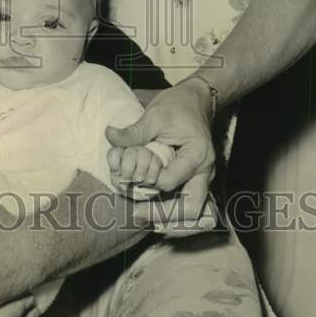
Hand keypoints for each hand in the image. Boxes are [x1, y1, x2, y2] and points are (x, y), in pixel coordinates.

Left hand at [106, 77, 216, 234]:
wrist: (196, 99)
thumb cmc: (177, 106)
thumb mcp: (154, 115)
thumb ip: (134, 131)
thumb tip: (110, 136)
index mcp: (197, 155)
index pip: (170, 181)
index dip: (148, 183)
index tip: (130, 178)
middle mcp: (205, 171)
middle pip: (191, 208)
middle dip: (164, 216)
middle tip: (138, 214)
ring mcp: (203, 177)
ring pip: (193, 209)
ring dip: (170, 217)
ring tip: (142, 215)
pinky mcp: (197, 178)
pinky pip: (189, 201)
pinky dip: (173, 209)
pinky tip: (153, 209)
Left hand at [107, 143, 163, 198]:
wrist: (147, 188)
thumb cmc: (129, 184)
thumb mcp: (120, 184)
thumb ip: (118, 182)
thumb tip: (122, 183)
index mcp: (119, 156)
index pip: (114, 153)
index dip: (114, 164)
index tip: (117, 174)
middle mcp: (131, 151)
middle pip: (129, 153)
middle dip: (128, 169)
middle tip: (128, 181)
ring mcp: (144, 153)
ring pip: (143, 153)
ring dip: (141, 169)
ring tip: (140, 180)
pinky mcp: (155, 159)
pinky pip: (155, 161)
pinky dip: (152, 173)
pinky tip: (150, 181)